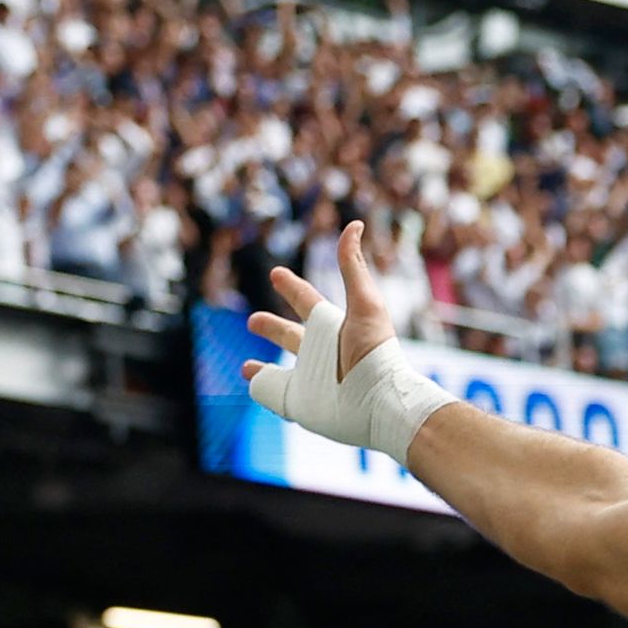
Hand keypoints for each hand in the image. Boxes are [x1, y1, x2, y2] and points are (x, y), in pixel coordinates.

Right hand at [240, 222, 455, 463]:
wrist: (382, 403)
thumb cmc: (376, 352)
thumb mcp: (365, 304)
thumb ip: (354, 266)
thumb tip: (355, 224)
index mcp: (332, 326)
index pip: (307, 300)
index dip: (291, 286)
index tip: (275, 273)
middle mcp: (319, 352)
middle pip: (290, 335)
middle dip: (271, 326)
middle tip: (251, 319)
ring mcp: (309, 379)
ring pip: (279, 370)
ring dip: (261, 367)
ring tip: (245, 366)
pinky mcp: (301, 403)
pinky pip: (274, 395)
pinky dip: (261, 389)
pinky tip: (250, 385)